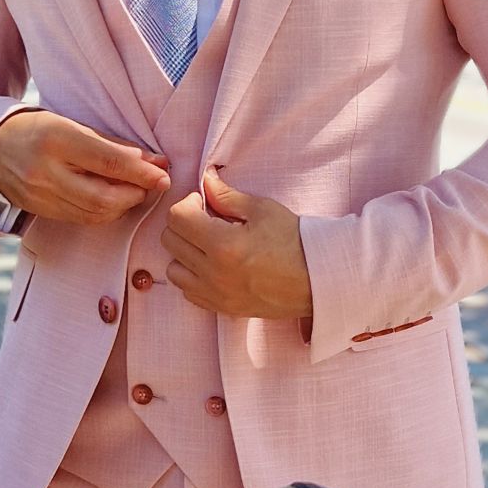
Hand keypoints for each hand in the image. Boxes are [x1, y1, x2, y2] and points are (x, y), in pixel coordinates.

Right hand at [0, 109, 169, 224]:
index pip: (108, 162)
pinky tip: (111, 201)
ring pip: (94, 213)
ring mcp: (40, 196)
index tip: (164, 174)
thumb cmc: (36, 129)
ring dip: (122, 206)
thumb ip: (112, 144)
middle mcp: (45, 171)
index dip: (141, 172)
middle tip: (149, 184)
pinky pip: (81, 219)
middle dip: (134, 194)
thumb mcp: (72, 124)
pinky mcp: (39, 212)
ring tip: (132, 191)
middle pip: (103, 197)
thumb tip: (154, 161)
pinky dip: (103, 213)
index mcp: (56, 139)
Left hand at [160, 166, 312, 321]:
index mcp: (223, 245)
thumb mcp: (262, 210)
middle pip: (170, 241)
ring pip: (173, 269)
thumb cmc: (295, 241)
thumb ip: (227, 196)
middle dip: (183, 224)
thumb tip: (206, 179)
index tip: (204, 203)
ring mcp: (215, 294)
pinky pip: (188, 291)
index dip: (187, 204)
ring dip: (184, 253)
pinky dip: (193, 276)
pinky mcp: (221, 308)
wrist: (317, 280)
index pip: (177, 218)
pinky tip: (213, 266)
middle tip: (206, 220)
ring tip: (208, 245)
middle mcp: (213, 273)